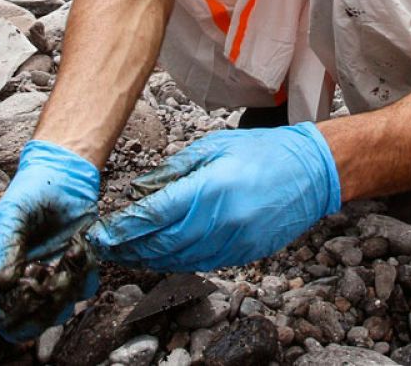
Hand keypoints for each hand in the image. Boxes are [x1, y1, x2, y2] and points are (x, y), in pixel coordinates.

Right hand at [0, 140, 100, 341]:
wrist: (64, 177)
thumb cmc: (29, 193)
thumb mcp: (11, 214)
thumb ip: (5, 247)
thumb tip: (2, 282)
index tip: (21, 286)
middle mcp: (18, 285)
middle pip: (19, 329)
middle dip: (37, 310)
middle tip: (48, 274)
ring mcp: (47, 283)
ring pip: (54, 317)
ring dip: (64, 292)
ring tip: (66, 254)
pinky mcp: (74, 275)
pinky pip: (83, 292)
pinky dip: (84, 273)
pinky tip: (78, 247)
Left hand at [87, 123, 339, 271]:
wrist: (311, 173)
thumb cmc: (262, 152)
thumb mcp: (213, 147)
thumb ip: (174, 170)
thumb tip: (141, 189)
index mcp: (210, 188)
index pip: (154, 215)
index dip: (123, 227)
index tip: (100, 233)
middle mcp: (220, 220)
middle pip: (161, 244)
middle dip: (129, 248)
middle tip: (104, 248)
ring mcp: (234, 241)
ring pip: (179, 259)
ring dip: (149, 259)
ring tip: (127, 254)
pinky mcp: (244, 254)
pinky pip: (201, 263)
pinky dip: (177, 261)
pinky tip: (161, 255)